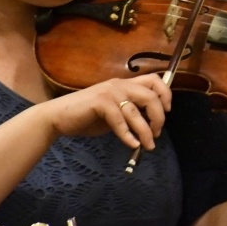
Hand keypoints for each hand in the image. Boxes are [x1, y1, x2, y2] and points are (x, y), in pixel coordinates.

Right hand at [42, 74, 171, 149]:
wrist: (58, 117)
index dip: (166, 94)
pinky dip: (128, 135)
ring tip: (148, 145)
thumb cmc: (87, 115)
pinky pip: (120, 120)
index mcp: (125, 84)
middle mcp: (120, 84)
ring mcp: (109, 92)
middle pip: (151, 95)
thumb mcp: (114, 112)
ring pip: (136, 110)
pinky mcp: (100, 103)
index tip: (168, 110)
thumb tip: (150, 125)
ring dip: (146, 131)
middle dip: (159, 116)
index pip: (154, 80)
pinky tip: (132, 145)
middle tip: (157, 133)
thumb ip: (130, 113)